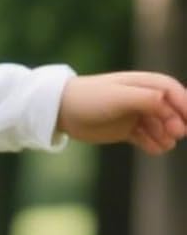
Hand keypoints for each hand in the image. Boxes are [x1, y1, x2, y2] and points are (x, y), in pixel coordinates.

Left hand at [58, 72, 186, 153]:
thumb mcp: (118, 97)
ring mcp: (134, 114)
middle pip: (170, 110)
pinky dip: (153, 143)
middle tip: (176, 134)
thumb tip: (167, 102)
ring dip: (166, 135)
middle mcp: (141, 98)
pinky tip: (154, 150)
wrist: (60, 110)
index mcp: (142, 84)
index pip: (172, 91)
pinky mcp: (125, 129)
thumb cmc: (89, 98)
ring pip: (160, 126)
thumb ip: (144, 99)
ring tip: (164, 144)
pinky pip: (146, 138)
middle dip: (176, 122)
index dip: (184, 104)